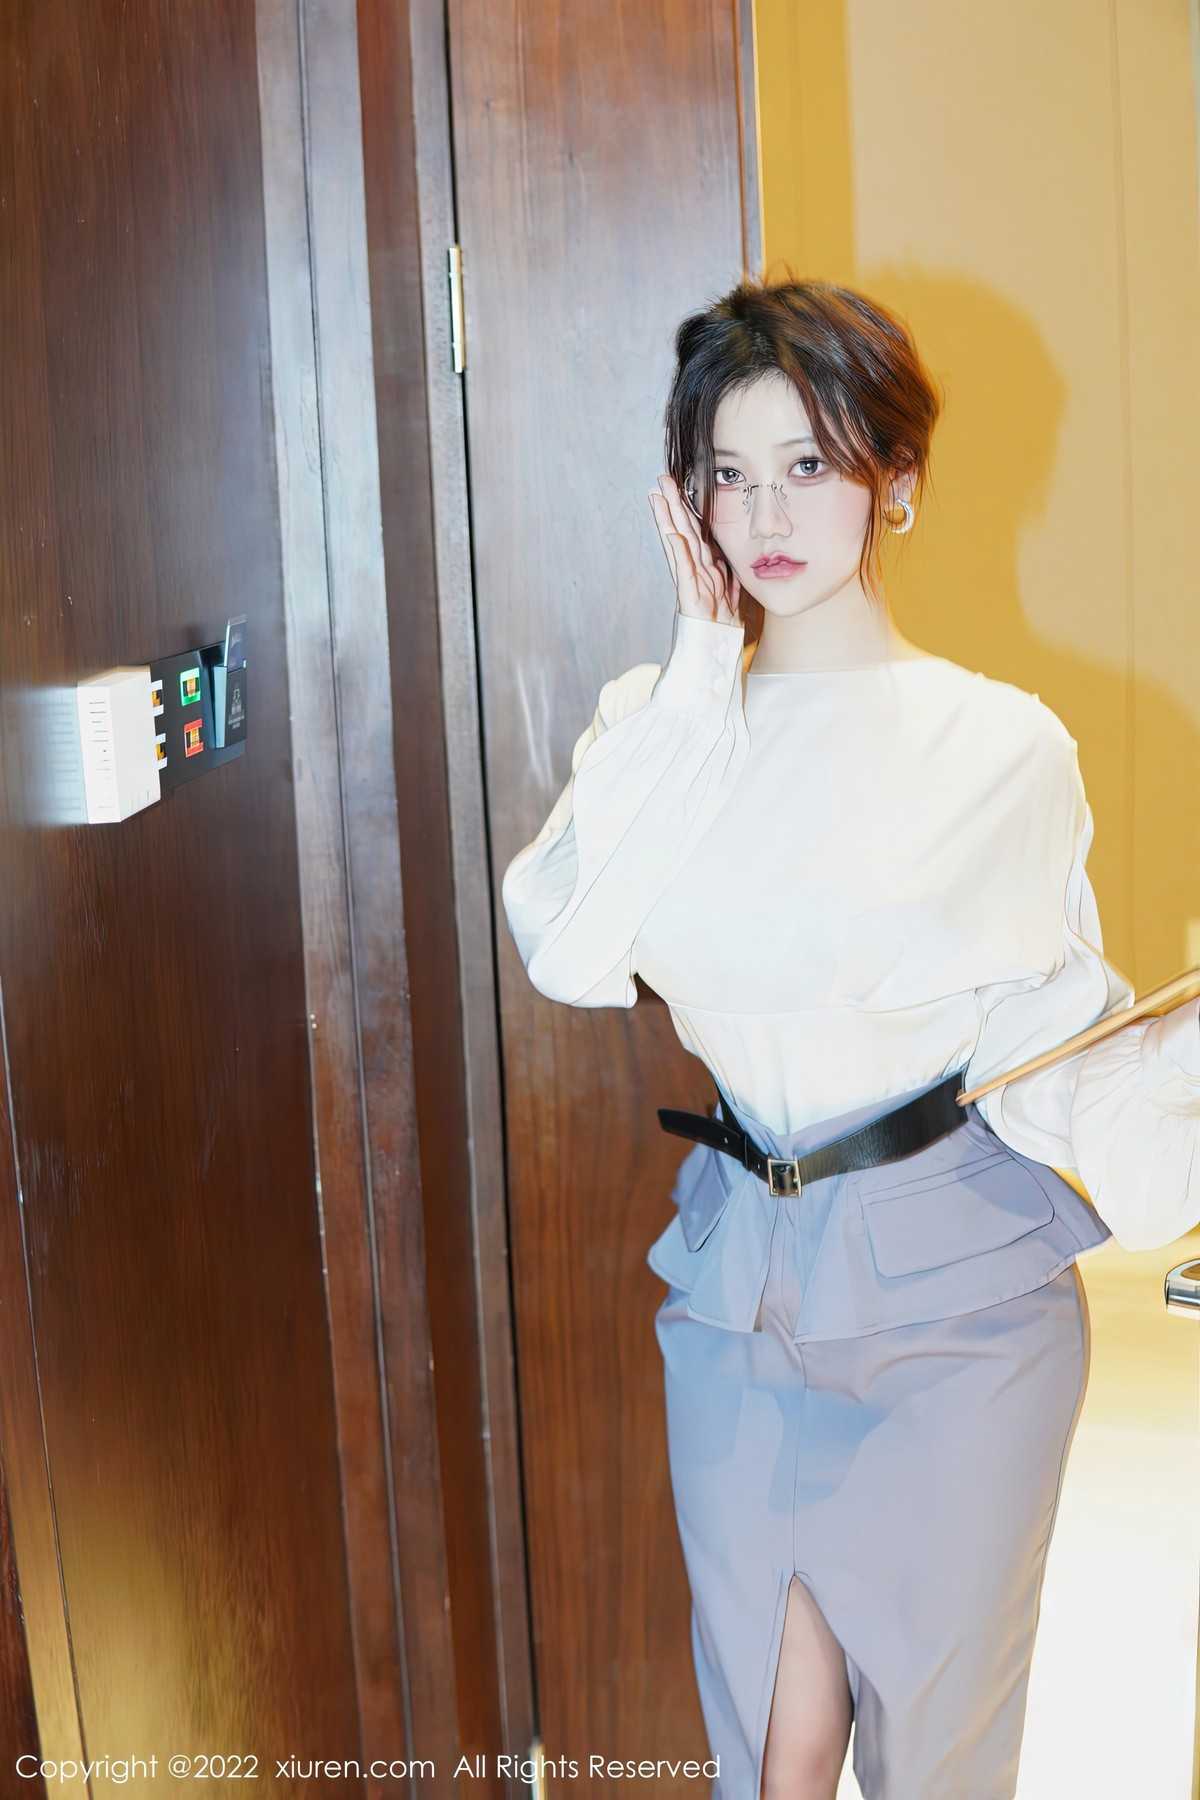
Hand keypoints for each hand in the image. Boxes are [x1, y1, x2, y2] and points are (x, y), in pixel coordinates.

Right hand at [647, 473, 740, 625]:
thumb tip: (729, 565)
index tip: (680, 488)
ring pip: (680, 546)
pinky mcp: (690, 602)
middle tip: (662, 480)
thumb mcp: (731, 603)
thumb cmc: (720, 636)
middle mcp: (696, 577)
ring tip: (659, 496)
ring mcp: (691, 587)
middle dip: (674, 505)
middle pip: (684, 534)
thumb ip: (729, 582)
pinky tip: (672, 533)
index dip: (688, 512)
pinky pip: (684, 572)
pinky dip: (679, 552)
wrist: (714, 663)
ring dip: (670, 520)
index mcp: (706, 574)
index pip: (696, 535)